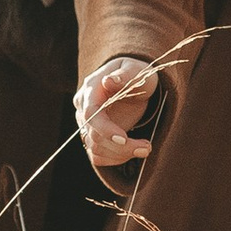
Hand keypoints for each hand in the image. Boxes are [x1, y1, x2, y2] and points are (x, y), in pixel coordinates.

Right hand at [76, 55, 161, 174]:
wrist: (133, 83)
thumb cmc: (135, 74)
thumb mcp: (136, 71)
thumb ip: (124, 76)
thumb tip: (108, 81)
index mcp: (91, 90)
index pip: (91, 114)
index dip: (105, 129)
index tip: (125, 139)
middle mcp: (83, 108)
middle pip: (94, 136)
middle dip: (121, 147)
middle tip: (146, 147)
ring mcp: (86, 124)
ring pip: (95, 149)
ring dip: (121, 155)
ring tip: (145, 148)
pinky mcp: (93, 137)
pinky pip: (98, 156)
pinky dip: (116, 159)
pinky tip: (133, 151)